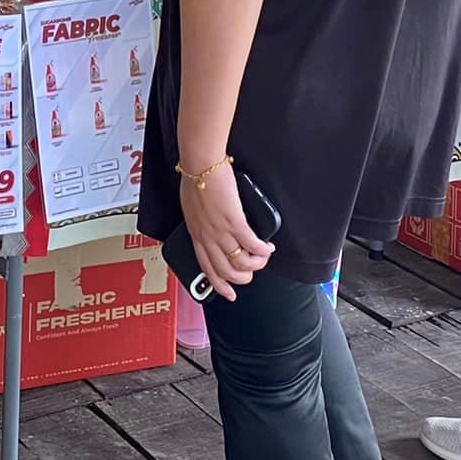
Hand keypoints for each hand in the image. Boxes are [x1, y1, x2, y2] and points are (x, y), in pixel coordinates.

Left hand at [178, 160, 273, 300]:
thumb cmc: (195, 180)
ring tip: (264, 258)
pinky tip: (268, 247)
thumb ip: (200, 223)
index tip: (230, 294)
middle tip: (252, 274)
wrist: (200, 165)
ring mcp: (220, 231)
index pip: (206, 268)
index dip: (219, 285)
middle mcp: (207, 238)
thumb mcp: (192, 209)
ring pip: (240, 262)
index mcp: (195, 234)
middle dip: (242, 278)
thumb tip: (211, 229)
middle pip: (225, 271)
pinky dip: (263, 250)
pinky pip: (252, 245)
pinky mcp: (234, 222)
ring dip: (256, 265)